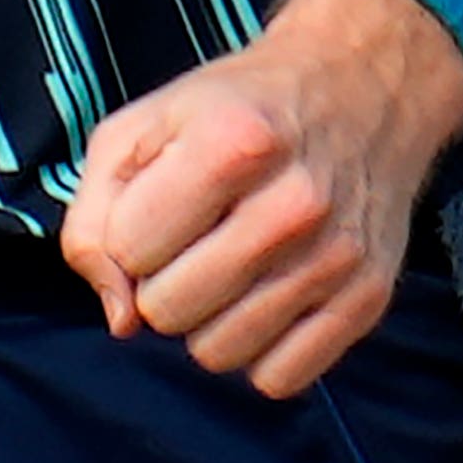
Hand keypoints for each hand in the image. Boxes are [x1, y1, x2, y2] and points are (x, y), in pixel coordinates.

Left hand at [60, 0, 462, 397]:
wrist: (362, 84)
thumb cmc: (236, 108)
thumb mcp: (142, 127)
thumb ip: (94, 217)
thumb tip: (119, 318)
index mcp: (233, 142)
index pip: (128, 250)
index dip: (130, 232)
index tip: (159, 204)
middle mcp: (295, 204)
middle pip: (169, 311)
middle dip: (162, 281)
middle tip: (193, 239)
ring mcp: (337, 256)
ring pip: (219, 354)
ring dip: (207, 320)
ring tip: (229, 265)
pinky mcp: (368, 298)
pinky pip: (279, 378)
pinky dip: (259, 351)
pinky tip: (265, 298)